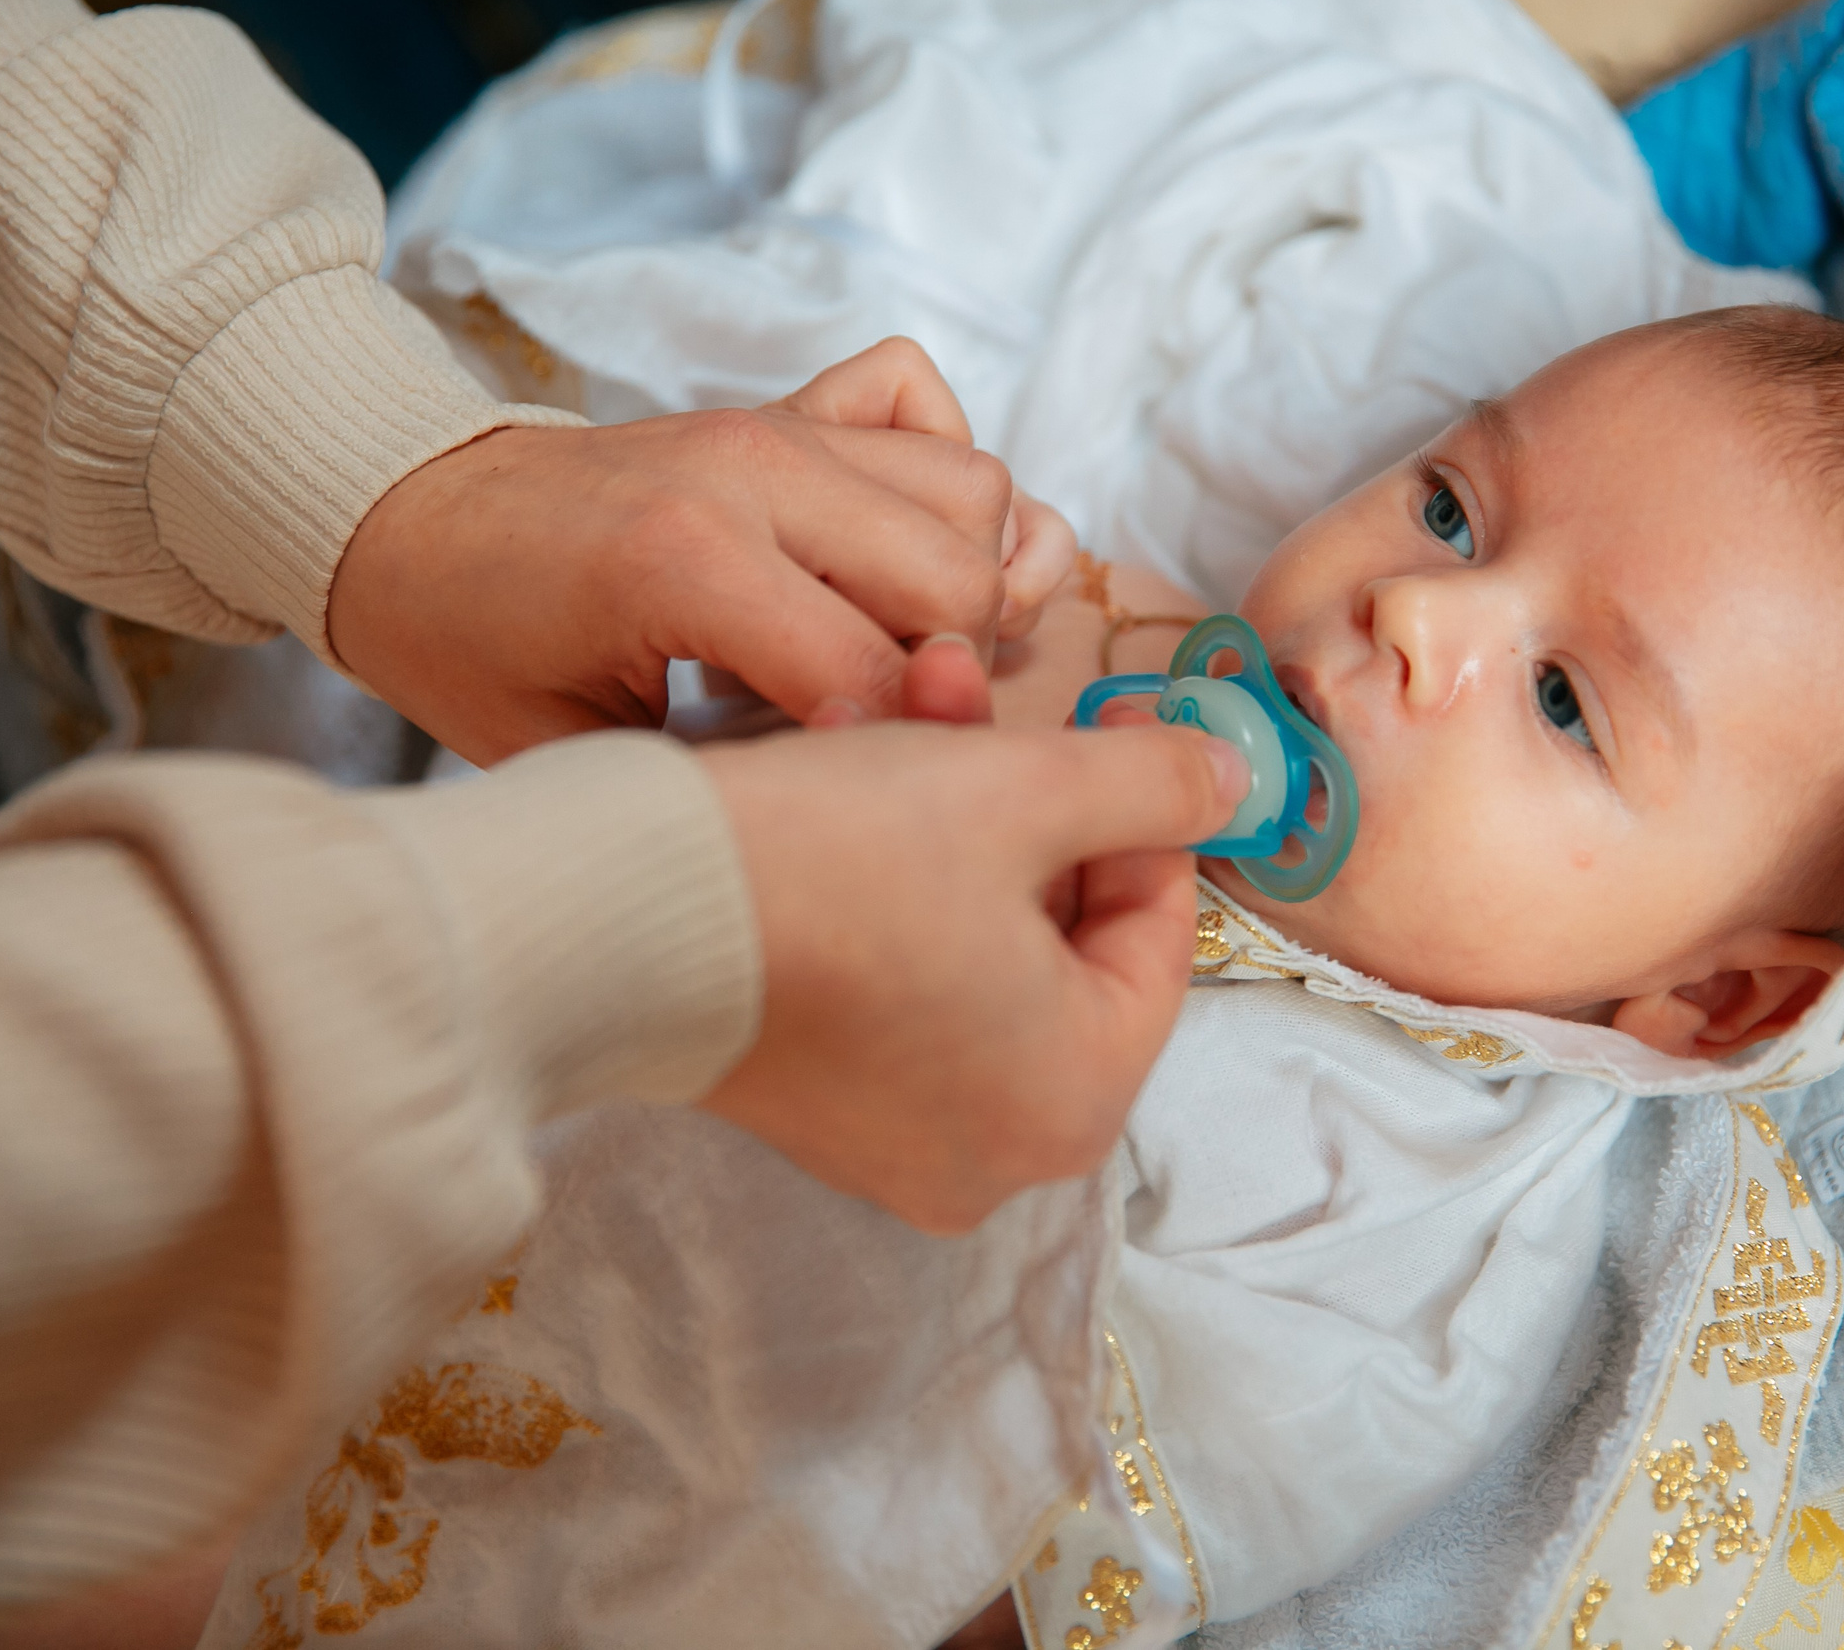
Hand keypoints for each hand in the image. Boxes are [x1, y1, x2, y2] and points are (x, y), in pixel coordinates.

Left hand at [328, 338, 1075, 764]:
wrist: (405, 514)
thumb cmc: (472, 644)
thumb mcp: (574, 750)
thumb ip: (725, 771)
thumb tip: (880, 782)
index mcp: (685, 560)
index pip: (874, 672)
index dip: (894, 750)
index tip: (862, 789)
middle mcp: (755, 469)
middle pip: (961, 575)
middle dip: (953, 669)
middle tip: (885, 716)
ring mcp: (777, 427)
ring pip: (974, 488)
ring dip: (967, 577)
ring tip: (898, 642)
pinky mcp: (786, 407)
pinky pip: (926, 407)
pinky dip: (941, 473)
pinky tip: (891, 546)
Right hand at [695, 714, 1246, 1232]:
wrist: (610, 918)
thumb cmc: (832, 863)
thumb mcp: (1020, 790)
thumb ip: (1150, 786)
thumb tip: (1233, 785)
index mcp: (1075, 1100)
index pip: (1157, 933)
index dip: (1140, 804)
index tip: (1110, 713)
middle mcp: (997, 1155)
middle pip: (1060, 936)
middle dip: (1024, 792)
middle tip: (980, 689)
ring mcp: (897, 1145)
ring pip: (976, 943)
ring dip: (953, 812)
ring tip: (903, 700)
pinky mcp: (817, 1112)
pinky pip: (899, 980)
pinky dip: (893, 880)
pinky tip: (846, 772)